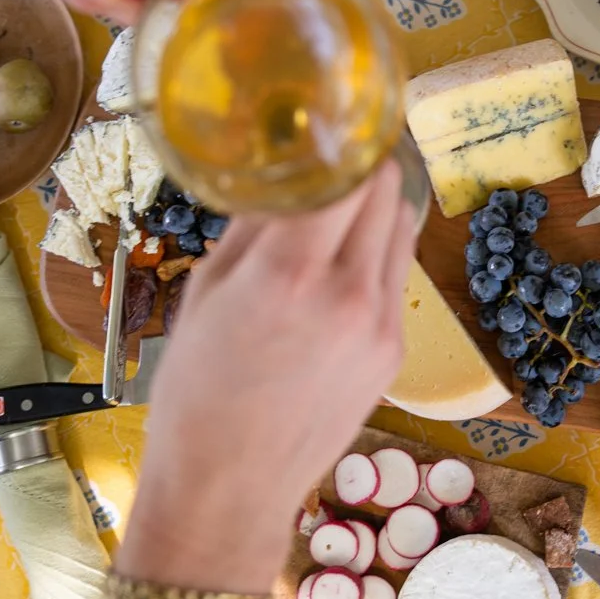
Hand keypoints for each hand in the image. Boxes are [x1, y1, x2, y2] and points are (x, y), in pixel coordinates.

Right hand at [115, 162, 416, 593]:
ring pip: (401, 226)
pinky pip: (397, 273)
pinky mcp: (396, 351)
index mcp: (290, 275)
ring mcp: (381, 325)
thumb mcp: (207, 292)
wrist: (230, 490)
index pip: (346, 171)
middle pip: (386, 189)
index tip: (329, 108)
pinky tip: (343, 250)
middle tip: (341, 136)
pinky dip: (376, 247)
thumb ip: (254, 222)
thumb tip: (281, 167)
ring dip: (378, 198)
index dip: (342, 132)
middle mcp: (349, 295)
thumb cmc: (198, 394)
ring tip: (345, 184)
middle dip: (364, 158)